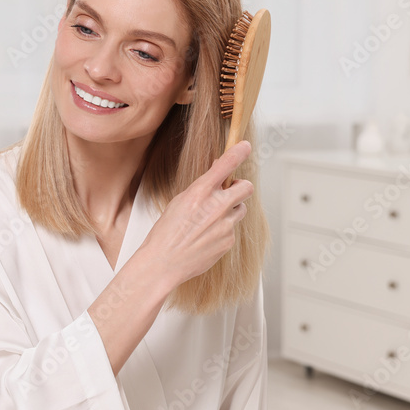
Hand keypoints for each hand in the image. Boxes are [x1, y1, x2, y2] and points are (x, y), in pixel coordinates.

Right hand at [138, 140, 253, 289]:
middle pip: (246, 188)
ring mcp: (225, 225)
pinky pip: (232, 230)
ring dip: (231, 211)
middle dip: (240, 187)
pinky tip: (206, 237)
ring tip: (212, 220)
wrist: (163, 262)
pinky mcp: (228, 241)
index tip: (245, 147)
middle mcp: (216, 206)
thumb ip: (201, 189)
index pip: (226, 164)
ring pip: (241, 210)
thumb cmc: (166, 233)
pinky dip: (223, 231)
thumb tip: (216, 177)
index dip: (238, 152)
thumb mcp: (179, 202)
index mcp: (200, 192)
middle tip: (231, 191)